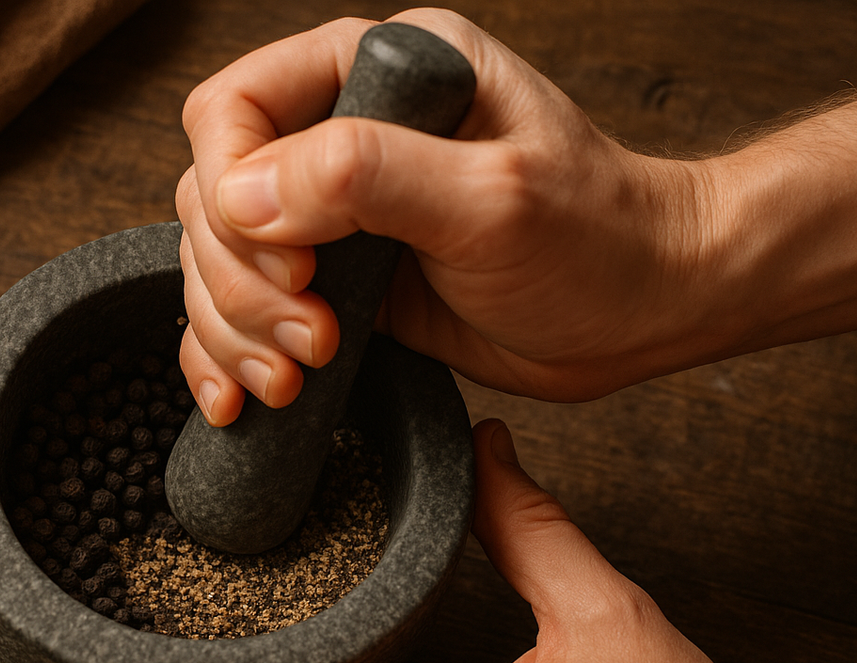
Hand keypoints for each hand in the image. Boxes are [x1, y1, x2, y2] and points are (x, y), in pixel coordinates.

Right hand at [175, 10, 856, 424]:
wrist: (644, 312)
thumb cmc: (598, 241)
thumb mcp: (491, 199)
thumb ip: (365, 174)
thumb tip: (240, 193)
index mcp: (380, 71)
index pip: (233, 107)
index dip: (232, 188)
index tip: (294, 260)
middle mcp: (345, 133)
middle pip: (212, 194)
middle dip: (242, 280)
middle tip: (311, 334)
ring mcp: (336, 213)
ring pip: (217, 261)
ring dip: (236, 328)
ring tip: (298, 375)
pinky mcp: (338, 281)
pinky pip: (244, 312)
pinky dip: (228, 356)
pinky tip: (243, 398)